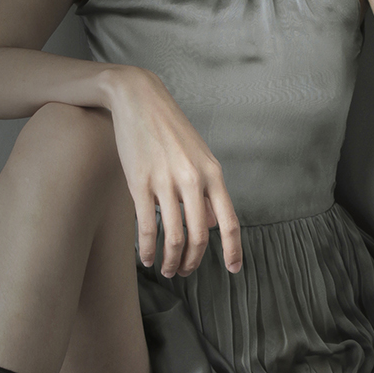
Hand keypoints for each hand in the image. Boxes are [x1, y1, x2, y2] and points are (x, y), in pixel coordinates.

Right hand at [103, 66, 241, 277]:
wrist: (139, 99)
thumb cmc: (170, 129)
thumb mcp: (199, 156)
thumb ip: (208, 191)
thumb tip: (213, 224)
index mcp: (213, 173)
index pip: (230, 221)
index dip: (233, 250)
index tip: (232, 270)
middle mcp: (193, 179)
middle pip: (200, 236)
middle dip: (193, 262)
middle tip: (184, 273)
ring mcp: (166, 181)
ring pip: (174, 237)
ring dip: (171, 261)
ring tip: (166, 269)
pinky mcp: (140, 182)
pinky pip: (147, 226)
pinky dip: (147, 249)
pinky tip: (146, 258)